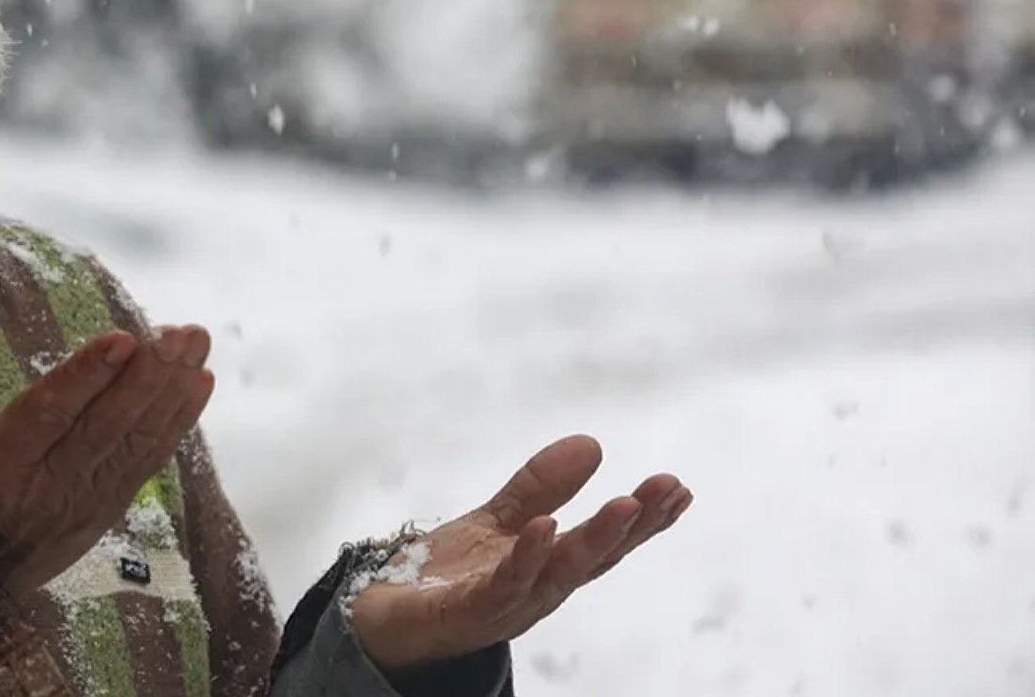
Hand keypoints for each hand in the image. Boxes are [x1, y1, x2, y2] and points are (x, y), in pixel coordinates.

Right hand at [0, 316, 214, 592]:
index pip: (44, 417)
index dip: (85, 377)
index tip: (123, 338)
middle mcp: (39, 494)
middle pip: (103, 429)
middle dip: (147, 377)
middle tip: (181, 331)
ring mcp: (74, 510)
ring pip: (130, 446)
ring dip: (169, 394)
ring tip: (196, 343)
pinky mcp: (96, 519)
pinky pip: (141, 468)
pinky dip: (172, 427)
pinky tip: (195, 388)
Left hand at [350, 435, 691, 669]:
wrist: (381, 618)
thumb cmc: (446, 575)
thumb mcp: (498, 520)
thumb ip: (541, 488)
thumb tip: (592, 443)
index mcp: (547, 569)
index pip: (603, 544)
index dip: (643, 520)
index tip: (678, 488)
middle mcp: (535, 592)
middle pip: (592, 559)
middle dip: (632, 526)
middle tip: (665, 489)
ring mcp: (502, 606)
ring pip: (557, 575)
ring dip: (593, 541)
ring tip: (624, 505)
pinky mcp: (462, 613)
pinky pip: (499, 587)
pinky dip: (525, 558)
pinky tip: (543, 528)